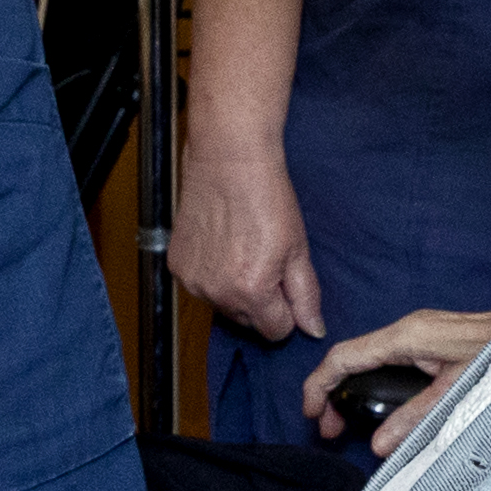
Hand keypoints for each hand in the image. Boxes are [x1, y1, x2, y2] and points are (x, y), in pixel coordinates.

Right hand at [175, 124, 328, 344]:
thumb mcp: (297, 248)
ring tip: (241, 248)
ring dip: (234, 288)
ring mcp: (192, 280)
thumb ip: (305, 295)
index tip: (285, 281)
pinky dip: (211, 273)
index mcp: (252, 292)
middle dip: (261, 300)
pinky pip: (201, 286)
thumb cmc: (267, 198)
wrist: (229, 160)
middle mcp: (217, 293)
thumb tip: (313, 330)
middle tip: (264, 260)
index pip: (276, 331)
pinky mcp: (176, 266)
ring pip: (223, 305)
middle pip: (248, 321)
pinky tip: (220, 244)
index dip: (286, 309)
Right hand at [303, 306, 490, 455]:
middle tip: (331, 430)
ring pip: (371, 358)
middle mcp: (410, 328)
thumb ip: (416, 419)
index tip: (312, 416)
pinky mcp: (434, 339)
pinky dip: (377, 382)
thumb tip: (379, 446)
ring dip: (355, 388)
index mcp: (408, 336)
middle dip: (333, 392)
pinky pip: (392, 359)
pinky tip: (383, 408)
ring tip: (350, 423)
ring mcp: (422, 331)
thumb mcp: (458, 393)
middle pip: (353, 357)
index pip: (345, 357)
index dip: (320, 386)